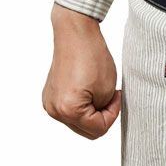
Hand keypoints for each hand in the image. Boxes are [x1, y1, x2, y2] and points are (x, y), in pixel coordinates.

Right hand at [42, 3, 121, 139]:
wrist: (75, 35)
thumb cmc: (92, 57)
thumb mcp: (107, 90)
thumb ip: (103, 112)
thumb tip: (96, 120)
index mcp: (68, 110)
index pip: (98, 129)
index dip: (112, 114)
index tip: (116, 96)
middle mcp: (54, 110)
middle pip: (86, 130)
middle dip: (101, 116)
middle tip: (110, 97)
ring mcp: (49, 103)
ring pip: (77, 122)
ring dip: (91, 112)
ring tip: (97, 91)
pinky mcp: (49, 96)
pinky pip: (69, 111)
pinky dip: (81, 106)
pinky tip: (86, 90)